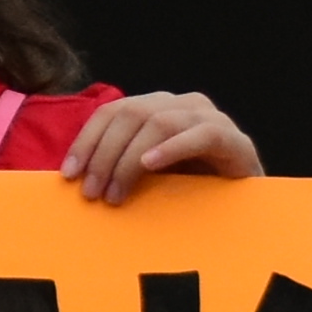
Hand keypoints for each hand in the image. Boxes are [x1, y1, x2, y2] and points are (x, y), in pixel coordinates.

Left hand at [60, 90, 258, 202]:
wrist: (243, 207)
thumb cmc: (189, 192)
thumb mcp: (146, 178)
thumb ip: (117, 168)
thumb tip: (72, 179)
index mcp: (156, 108)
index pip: (111, 112)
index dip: (86, 140)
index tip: (68, 174)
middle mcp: (181, 104)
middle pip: (130, 114)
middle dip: (104, 155)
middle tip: (92, 193)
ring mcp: (208, 117)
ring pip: (159, 123)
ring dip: (130, 160)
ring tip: (115, 193)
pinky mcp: (232, 138)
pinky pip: (199, 135)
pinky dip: (172, 148)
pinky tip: (151, 164)